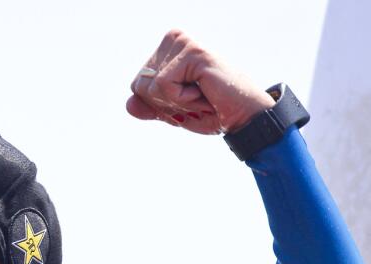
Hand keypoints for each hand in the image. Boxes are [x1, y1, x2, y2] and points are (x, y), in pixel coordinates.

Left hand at [127, 29, 274, 134]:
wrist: (242, 117)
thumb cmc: (211, 112)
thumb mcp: (172, 112)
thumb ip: (149, 107)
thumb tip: (128, 105)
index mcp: (166, 49)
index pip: (137, 85)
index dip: (159, 104)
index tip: (186, 99)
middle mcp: (173, 39)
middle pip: (140, 85)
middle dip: (166, 103)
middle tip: (196, 97)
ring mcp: (183, 42)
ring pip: (150, 86)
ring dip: (177, 102)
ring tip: (202, 93)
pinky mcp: (192, 52)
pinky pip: (163, 86)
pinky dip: (183, 99)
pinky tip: (204, 90)